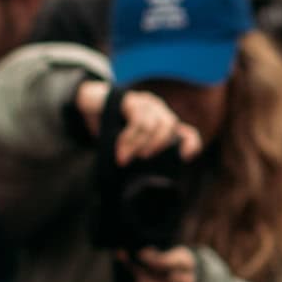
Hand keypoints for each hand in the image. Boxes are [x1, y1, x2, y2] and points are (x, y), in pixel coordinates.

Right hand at [77, 83, 202, 162]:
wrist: (90, 102)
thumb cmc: (112, 126)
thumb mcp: (129, 142)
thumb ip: (140, 154)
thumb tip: (144, 182)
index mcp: (163, 123)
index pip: (187, 133)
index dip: (191, 144)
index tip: (185, 157)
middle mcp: (159, 111)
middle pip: (169, 126)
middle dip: (159, 144)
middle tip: (144, 159)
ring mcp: (146, 103)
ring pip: (151, 125)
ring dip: (137, 145)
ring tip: (124, 160)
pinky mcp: (132, 99)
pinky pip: (136, 120)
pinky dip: (129, 139)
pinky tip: (120, 150)